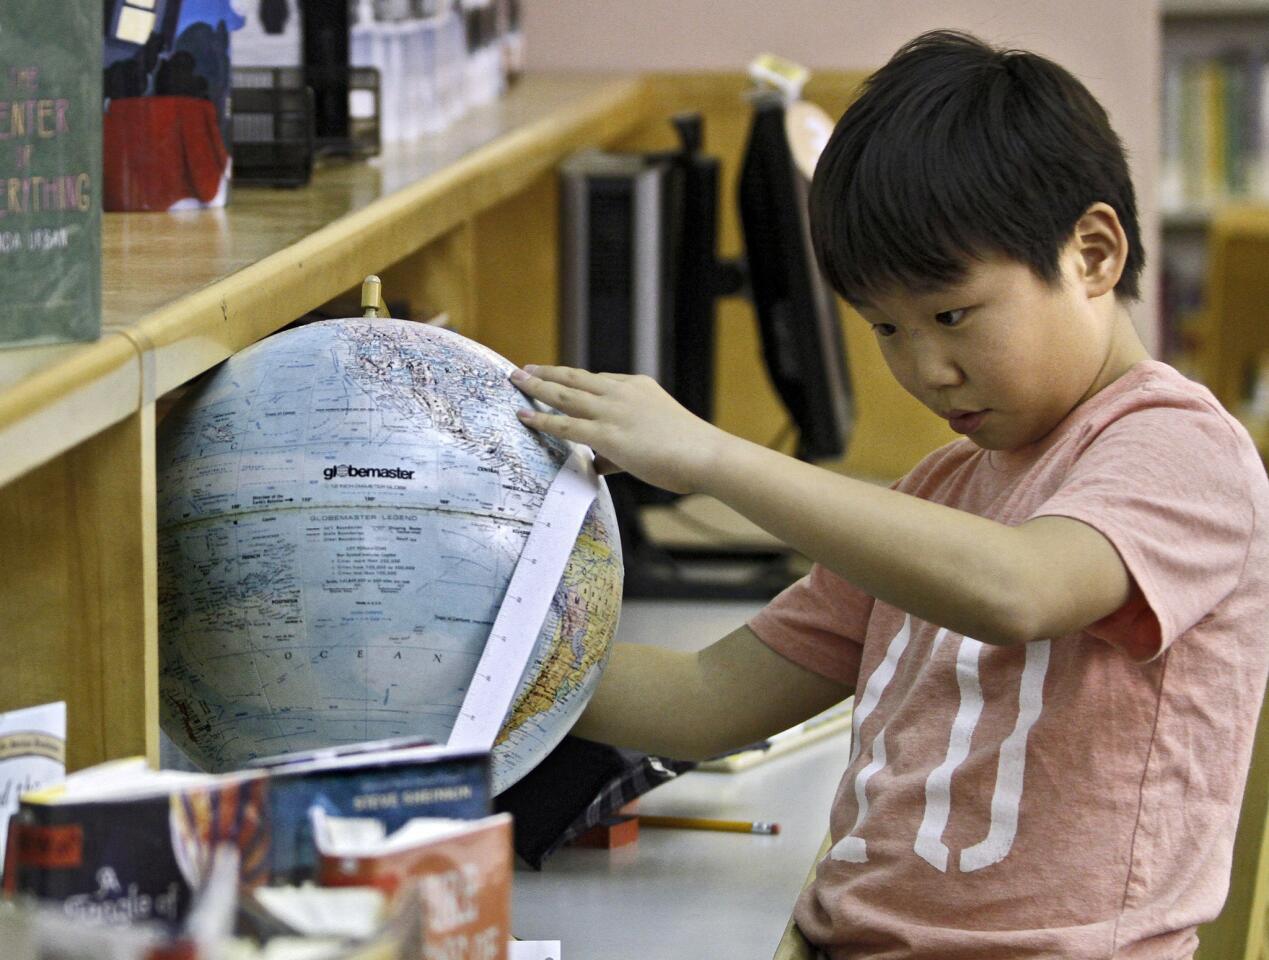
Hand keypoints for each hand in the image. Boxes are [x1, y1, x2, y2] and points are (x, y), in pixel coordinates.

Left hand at [509, 365, 728, 494]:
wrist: (706, 455)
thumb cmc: (688, 452)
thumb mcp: (654, 439)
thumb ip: (622, 449)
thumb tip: (598, 462)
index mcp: (637, 387)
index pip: (598, 380)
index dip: (573, 380)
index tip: (558, 377)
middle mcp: (621, 392)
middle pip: (575, 378)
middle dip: (547, 372)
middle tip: (524, 369)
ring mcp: (613, 411)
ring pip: (565, 394)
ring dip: (537, 385)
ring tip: (515, 380)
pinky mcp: (607, 434)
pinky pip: (566, 424)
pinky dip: (542, 419)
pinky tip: (524, 416)